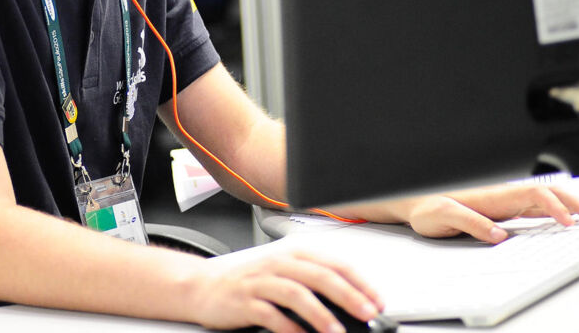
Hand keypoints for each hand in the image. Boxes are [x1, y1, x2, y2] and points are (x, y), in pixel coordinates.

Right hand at [189, 250, 381, 332]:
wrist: (201, 286)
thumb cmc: (247, 282)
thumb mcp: (281, 273)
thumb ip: (312, 282)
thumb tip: (352, 302)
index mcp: (290, 253)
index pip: (332, 262)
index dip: (358, 281)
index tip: (377, 300)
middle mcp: (276, 263)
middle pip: (317, 274)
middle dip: (347, 294)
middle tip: (367, 312)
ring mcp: (259, 281)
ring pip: (295, 293)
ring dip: (320, 314)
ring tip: (337, 332)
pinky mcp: (243, 301)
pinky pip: (270, 314)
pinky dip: (289, 327)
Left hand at [395, 184, 578, 242]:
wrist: (414, 202)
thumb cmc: (425, 208)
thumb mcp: (441, 216)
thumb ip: (468, 222)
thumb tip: (499, 235)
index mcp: (491, 195)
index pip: (531, 195)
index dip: (553, 206)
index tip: (568, 221)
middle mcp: (501, 196)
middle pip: (546, 193)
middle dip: (574, 202)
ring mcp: (504, 202)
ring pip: (544, 199)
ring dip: (570, 206)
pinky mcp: (502, 211)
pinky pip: (535, 209)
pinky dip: (556, 211)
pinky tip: (568, 219)